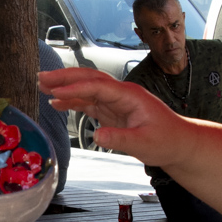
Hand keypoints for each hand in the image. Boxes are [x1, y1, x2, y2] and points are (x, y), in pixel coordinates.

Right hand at [39, 68, 188, 166]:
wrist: (179, 143)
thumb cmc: (167, 140)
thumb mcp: (145, 144)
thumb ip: (120, 139)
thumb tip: (97, 135)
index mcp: (130, 95)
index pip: (97, 86)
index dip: (75, 88)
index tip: (56, 91)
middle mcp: (121, 94)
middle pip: (89, 79)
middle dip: (65, 77)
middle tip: (42, 78)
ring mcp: (116, 101)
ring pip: (86, 89)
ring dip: (65, 87)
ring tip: (43, 86)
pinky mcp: (113, 111)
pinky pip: (89, 102)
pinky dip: (73, 101)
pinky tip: (58, 103)